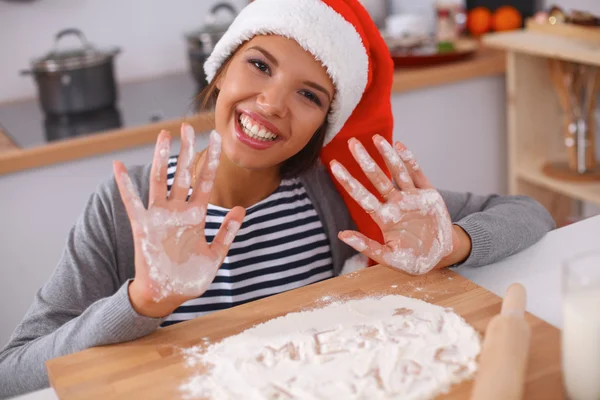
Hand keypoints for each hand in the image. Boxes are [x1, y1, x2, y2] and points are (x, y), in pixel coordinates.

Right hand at [113, 124, 244, 317]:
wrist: (167, 296)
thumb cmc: (190, 278)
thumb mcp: (215, 256)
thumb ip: (227, 233)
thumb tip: (241, 208)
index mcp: (197, 216)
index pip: (206, 181)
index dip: (211, 159)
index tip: (216, 138)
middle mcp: (178, 211)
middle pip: (183, 174)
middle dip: (186, 150)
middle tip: (188, 126)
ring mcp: (160, 217)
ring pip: (160, 180)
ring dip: (161, 157)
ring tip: (163, 135)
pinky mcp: (142, 227)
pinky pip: (132, 202)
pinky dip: (125, 185)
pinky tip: (119, 166)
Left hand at [330, 135, 461, 274]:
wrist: (442, 256)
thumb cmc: (414, 259)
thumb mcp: (390, 258)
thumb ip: (367, 247)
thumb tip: (342, 235)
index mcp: (384, 218)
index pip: (362, 196)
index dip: (348, 181)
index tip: (334, 165)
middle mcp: (395, 204)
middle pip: (377, 178)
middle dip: (365, 161)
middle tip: (352, 142)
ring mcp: (411, 197)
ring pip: (397, 172)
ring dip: (387, 155)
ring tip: (377, 138)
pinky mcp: (429, 195)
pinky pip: (418, 174)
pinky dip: (410, 160)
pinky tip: (400, 147)